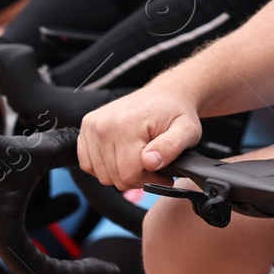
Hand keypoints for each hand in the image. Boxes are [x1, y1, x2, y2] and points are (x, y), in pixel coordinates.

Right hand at [77, 88, 202, 189]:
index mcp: (126, 125)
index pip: (128, 175)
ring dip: (120, 172)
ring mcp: (92, 125)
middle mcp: (104, 124)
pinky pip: (87, 164)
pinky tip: (122, 157)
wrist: (165, 93)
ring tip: (139, 159)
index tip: (163, 173)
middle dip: (136, 177)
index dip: (148, 180)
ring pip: (101, 174)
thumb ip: (171, 147)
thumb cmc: (176, 113)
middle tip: (153, 165)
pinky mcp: (87, 126)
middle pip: (113, 177)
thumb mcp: (186, 130)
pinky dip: (104, 167)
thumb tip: (149, 162)